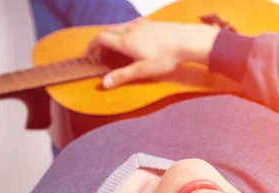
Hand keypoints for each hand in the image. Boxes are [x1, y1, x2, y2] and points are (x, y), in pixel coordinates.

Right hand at [87, 18, 219, 88]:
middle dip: (100, 41)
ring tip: (114, 48)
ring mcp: (141, 24)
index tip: (89, 55)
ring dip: (111, 36)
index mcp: (125, 41)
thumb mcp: (143, 70)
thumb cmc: (166, 57)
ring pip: (119, 26)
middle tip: (99, 54)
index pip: (101, 38)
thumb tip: (103, 83)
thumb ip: (122, 76)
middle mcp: (130, 29)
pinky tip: (132, 39)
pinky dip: (124, 31)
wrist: (188, 40)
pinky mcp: (151, 23)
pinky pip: (131, 24)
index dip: (92, 46)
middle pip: (108, 30)